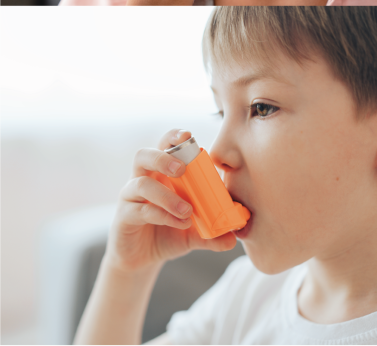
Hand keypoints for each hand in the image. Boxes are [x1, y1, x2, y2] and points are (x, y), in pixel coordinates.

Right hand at [105, 130, 236, 273]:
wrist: (142, 260)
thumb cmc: (167, 233)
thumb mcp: (193, 233)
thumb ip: (211, 233)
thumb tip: (234, 238)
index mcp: (160, 173)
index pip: (163, 146)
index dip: (173, 137)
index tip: (189, 135)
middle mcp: (142, 179)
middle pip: (144, 155)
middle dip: (163, 157)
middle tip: (182, 168)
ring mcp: (130, 197)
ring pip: (141, 183)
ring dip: (166, 195)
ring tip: (187, 210)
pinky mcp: (124, 217)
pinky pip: (140, 210)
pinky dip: (162, 215)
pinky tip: (179, 223)